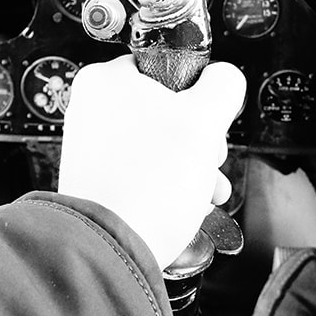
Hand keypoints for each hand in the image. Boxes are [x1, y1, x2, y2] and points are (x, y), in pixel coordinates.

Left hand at [58, 54, 245, 268]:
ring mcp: (91, 147)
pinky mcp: (97, 180)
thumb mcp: (204, 121)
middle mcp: (91, 110)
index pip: (166, 67)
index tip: (209, 118)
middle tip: (209, 159)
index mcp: (107, 79)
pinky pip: (141, 171)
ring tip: (204, 190)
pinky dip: (167, 185)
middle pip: (165, 111)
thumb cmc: (148, 184)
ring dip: (190, 166)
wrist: (112, 248)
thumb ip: (222, 86)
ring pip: (157, 145)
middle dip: (198, 140)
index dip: (197, 94)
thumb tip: (224, 77)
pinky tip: (186, 204)